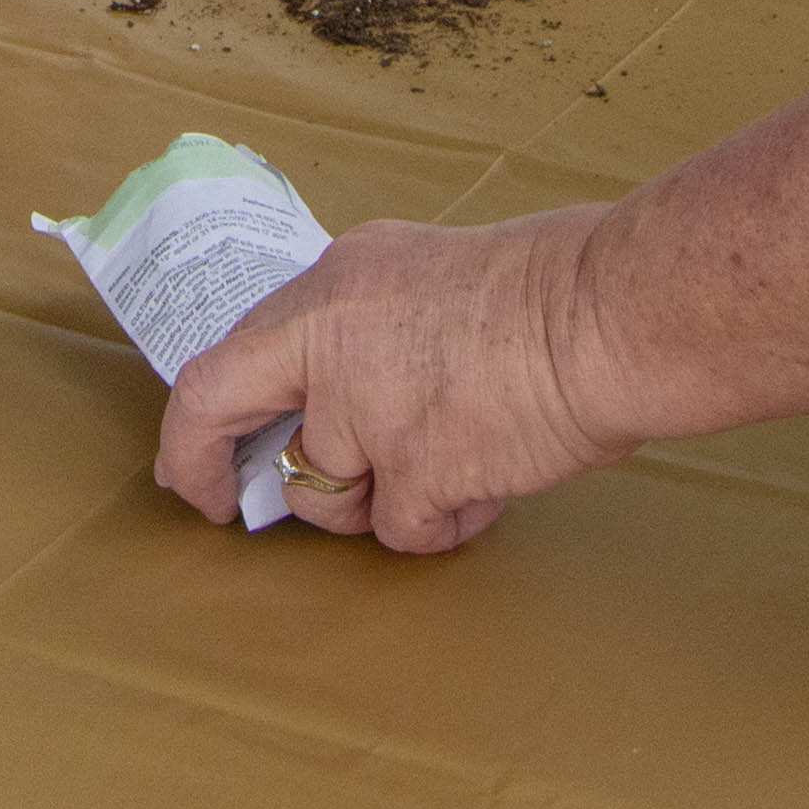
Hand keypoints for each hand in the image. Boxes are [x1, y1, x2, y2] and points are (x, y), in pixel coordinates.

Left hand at [155, 207, 632, 555]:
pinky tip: (491, 483)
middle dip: (216, 473)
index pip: (224, 356)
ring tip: (456, 462)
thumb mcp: (427, 277)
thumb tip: (344, 397)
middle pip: (223, 414)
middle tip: (236, 508)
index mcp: (334, 284)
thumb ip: (370, 332)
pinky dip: (445, 524)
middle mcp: (331, 339)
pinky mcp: (414, 469)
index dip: (198, 424)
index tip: (195, 465)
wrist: (612, 314)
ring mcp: (366, 409)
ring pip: (332, 498)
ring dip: (382, 503)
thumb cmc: (555, 290)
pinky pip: (406, 531)